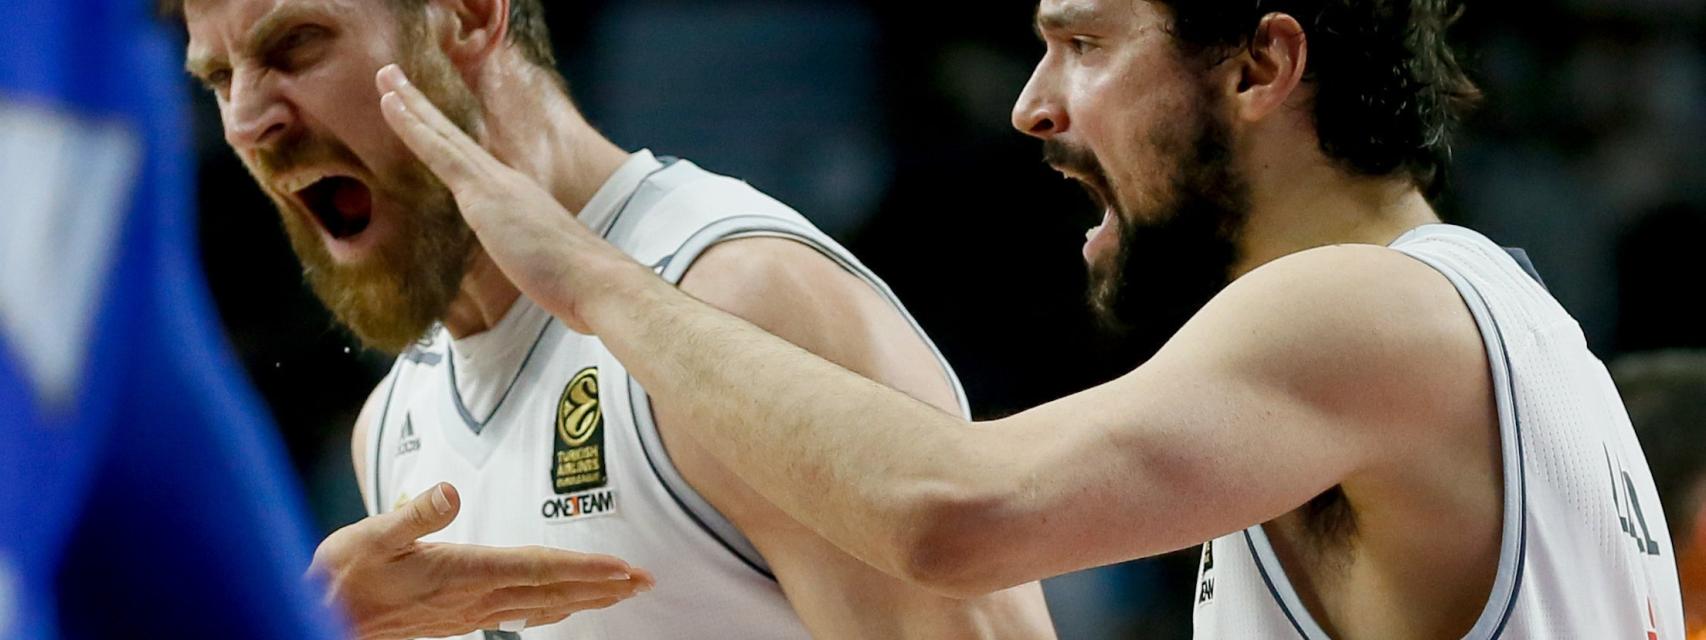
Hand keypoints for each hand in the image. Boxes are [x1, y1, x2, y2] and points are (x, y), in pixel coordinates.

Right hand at [309, 483, 654, 639]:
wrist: (321, 617)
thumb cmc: (342, 577)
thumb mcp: (369, 536)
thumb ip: (411, 514)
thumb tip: (446, 492)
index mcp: (462, 572)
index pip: (537, 569)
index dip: (583, 569)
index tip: (623, 570)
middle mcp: (474, 596)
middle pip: (552, 591)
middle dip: (601, 587)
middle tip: (644, 582)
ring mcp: (469, 610)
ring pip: (541, 605)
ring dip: (583, 597)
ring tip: (620, 593)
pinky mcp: (458, 616)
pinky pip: (519, 612)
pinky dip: (549, 607)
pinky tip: (559, 608)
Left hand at [374, 63, 649, 333]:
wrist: (594, 278)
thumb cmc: (573, 281)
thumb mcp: (542, 265)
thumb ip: (525, 258)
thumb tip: (523, 271)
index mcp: (516, 197)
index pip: (471, 160)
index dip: (445, 137)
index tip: (426, 119)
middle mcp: (504, 180)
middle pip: (453, 136)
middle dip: (422, 105)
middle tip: (392, 77)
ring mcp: (493, 182)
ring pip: (442, 133)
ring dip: (411, 102)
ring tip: (385, 76)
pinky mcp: (482, 192)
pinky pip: (438, 149)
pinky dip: (412, 124)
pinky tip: (391, 103)